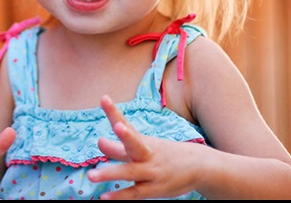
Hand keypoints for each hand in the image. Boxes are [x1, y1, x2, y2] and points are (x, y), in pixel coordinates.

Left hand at [87, 95, 201, 199]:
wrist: (199, 167)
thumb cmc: (164, 154)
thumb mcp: (144, 147)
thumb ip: (120, 147)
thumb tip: (100, 142)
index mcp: (143, 141)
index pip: (126, 124)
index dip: (113, 112)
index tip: (103, 98)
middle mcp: (146, 154)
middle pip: (134, 145)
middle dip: (122, 139)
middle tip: (101, 139)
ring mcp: (151, 172)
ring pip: (130, 172)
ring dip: (110, 173)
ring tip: (91, 175)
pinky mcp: (154, 189)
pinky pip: (135, 193)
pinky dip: (119, 196)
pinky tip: (104, 198)